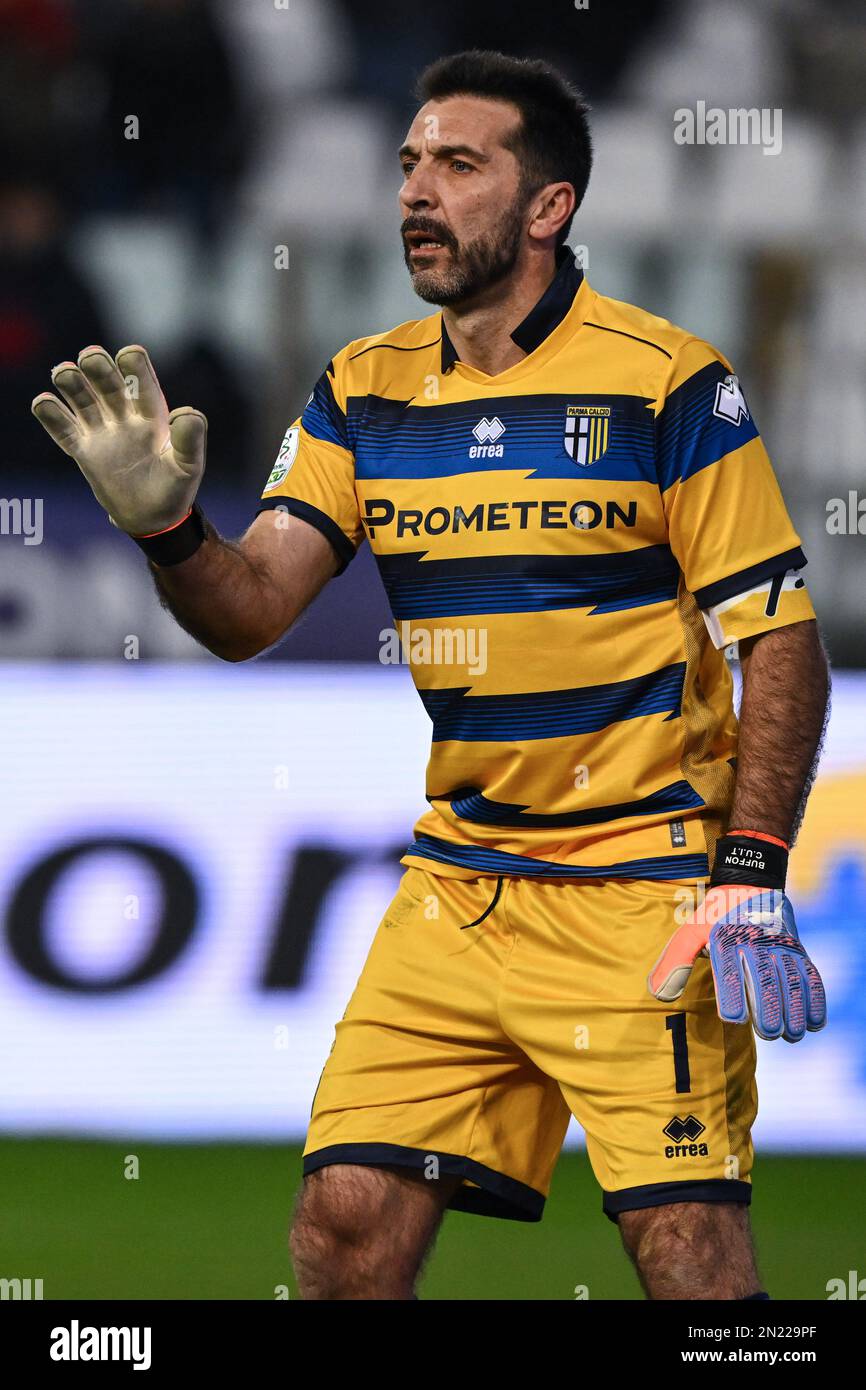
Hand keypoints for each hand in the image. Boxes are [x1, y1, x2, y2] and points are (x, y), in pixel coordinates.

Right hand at [31, 345, 206, 535]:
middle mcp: (125, 418)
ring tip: (63, 371)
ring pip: (83, 401)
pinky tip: (43, 401)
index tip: (129, 354)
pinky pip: (64, 430)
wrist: (152, 518)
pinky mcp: (84, 451)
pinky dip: (52, 416)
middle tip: (90, 355)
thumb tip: (186, 412)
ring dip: (73, 384)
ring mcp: (102, 433)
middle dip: (99, 369)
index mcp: (152, 417)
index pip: (143, 384)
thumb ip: (190, 440)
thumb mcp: (188, 466)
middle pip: (108, 385)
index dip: (136, 368)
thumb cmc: (175, 489)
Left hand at [648, 884, 826, 1041]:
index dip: (732, 996)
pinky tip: (814, 1023)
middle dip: (769, 1009)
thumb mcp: (690, 931)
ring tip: (790, 1035)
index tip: (733, 1020)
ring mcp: (779, 944)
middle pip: (765, 978)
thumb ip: (675, 962)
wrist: (749, 884)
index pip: (729, 971)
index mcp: (725, 939)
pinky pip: (810, 974)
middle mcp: (755, 941)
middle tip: (769, 1034)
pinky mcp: (797, 948)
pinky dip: (815, 999)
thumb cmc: (715, 918)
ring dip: (795, 1009)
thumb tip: (659, 996)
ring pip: (790, 979)